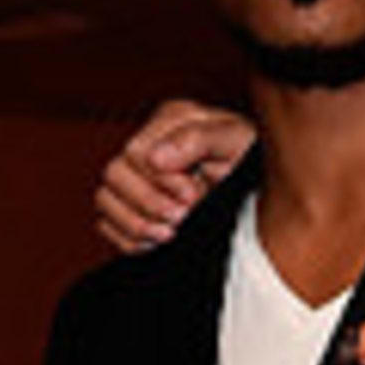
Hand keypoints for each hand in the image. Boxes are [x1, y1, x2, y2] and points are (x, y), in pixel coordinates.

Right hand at [97, 98, 253, 251]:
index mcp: (168, 121)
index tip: (193, 195)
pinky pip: (106, 224)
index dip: (161, 180)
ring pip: (104, 200)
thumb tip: (155, 158)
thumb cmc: (250, 160)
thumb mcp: (234, 141)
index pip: (136, 152)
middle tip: (183, 217)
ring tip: (169, 233)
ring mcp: (134, 177)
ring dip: (136, 223)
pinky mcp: (130, 207)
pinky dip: (128, 239)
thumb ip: (197, 139)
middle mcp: (146, 146)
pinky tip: (157, 242)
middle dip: (148, 203)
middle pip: (114, 175)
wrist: (259, 190)